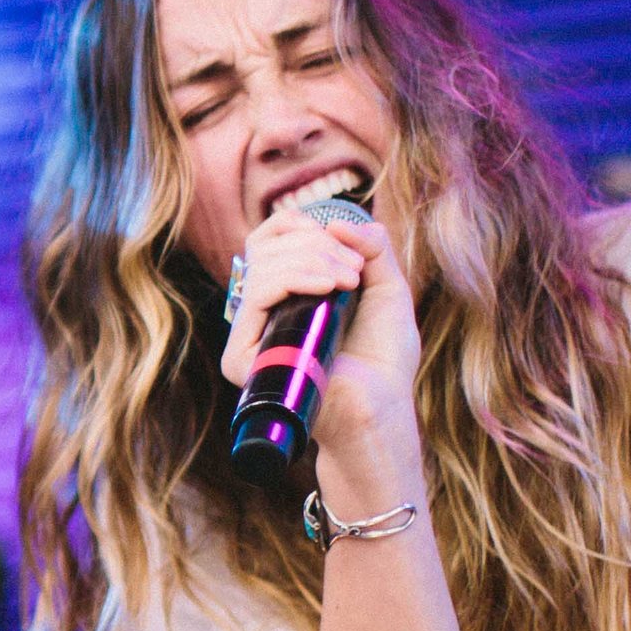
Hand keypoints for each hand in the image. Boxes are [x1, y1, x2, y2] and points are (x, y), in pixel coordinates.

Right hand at [218, 198, 423, 505]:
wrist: (381, 408)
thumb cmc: (385, 358)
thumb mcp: (387, 287)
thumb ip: (371, 247)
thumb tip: (335, 222)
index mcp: (286, 292)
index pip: (267, 239)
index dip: (297, 224)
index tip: (336, 237)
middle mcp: (262, 311)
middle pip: (265, 246)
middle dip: (317, 245)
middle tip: (356, 270)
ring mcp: (250, 334)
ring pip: (262, 266)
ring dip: (312, 259)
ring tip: (350, 282)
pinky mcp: (242, 357)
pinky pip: (256, 296)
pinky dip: (293, 279)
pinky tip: (330, 288)